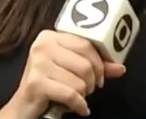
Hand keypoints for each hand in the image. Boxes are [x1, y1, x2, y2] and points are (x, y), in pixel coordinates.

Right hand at [2, 30, 125, 117]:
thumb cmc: (49, 85)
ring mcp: (37, 63)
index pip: (86, 44)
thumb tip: (121, 68)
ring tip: (76, 97)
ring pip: (79, 81)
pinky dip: (79, 105)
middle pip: (85, 63)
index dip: (99, 62)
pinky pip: (70, 94)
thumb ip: (96, 67)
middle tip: (88, 89)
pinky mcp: (36, 83)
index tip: (101, 75)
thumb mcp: (73, 72)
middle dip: (92, 81)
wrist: (24, 107)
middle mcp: (42, 45)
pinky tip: (79, 108)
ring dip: (83, 95)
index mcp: (50, 36)